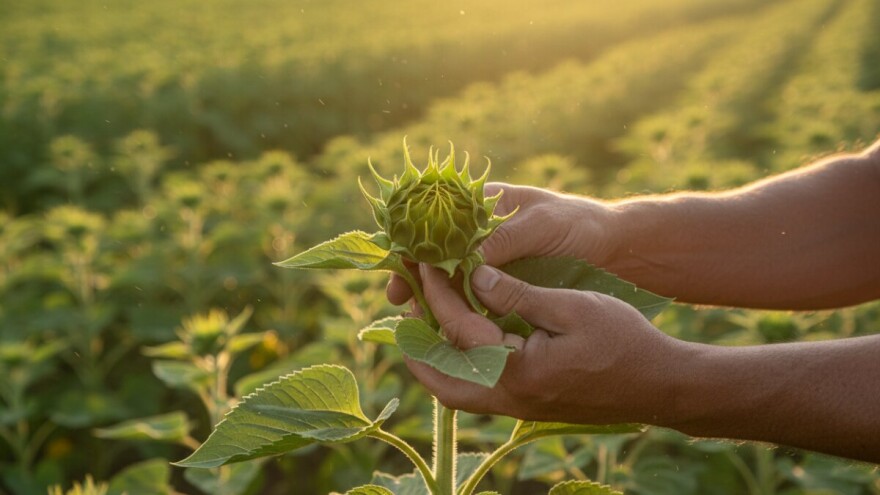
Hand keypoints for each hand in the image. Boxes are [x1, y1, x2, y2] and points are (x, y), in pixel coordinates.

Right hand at [387, 183, 617, 304]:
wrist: (615, 250)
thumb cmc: (579, 225)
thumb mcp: (541, 226)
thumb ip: (505, 240)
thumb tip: (466, 260)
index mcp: (483, 206)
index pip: (436, 222)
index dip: (414, 245)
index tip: (402, 268)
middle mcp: (479, 234)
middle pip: (435, 254)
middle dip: (415, 275)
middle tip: (400, 300)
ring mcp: (489, 262)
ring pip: (449, 280)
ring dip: (431, 297)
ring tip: (415, 318)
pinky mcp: (501, 287)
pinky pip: (471, 298)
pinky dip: (456, 311)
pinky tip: (445, 327)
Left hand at [405, 263, 684, 424]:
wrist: (660, 384)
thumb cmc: (623, 341)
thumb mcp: (572, 307)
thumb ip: (518, 294)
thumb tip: (475, 275)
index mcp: (518, 371)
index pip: (459, 330)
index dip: (437, 293)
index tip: (425, 264)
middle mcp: (511, 398)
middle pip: (443, 383)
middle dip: (418, 348)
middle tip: (406, 312)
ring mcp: (520, 408)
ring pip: (459, 392)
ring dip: (437, 360)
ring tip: (426, 324)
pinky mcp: (530, 406)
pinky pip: (481, 392)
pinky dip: (462, 367)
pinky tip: (465, 338)